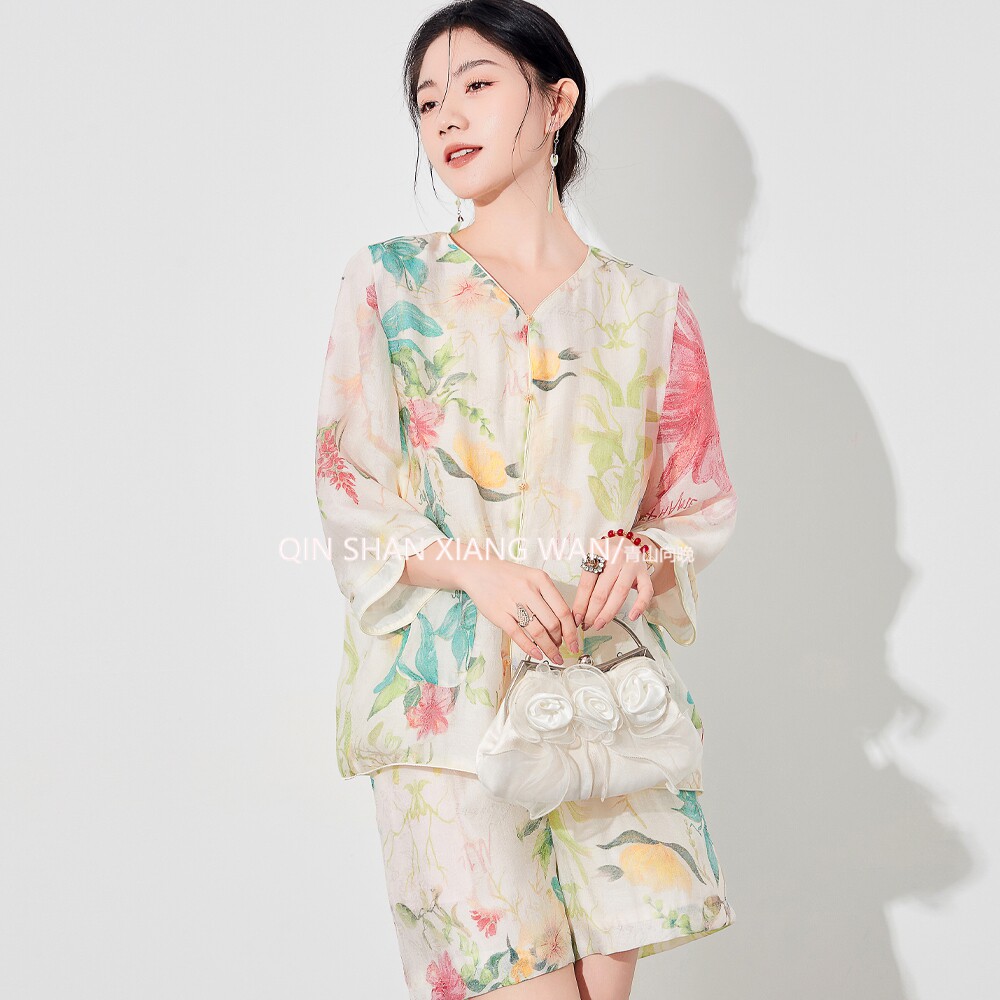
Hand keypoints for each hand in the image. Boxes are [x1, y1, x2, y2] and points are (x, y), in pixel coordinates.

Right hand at [460, 557, 577, 663]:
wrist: (478, 569)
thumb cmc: (507, 575)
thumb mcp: (532, 577)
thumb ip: (547, 596)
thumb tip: (564, 622)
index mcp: (540, 579)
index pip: (563, 610)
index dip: (571, 631)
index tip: (575, 642)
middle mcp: (528, 590)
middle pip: (552, 623)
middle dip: (560, 641)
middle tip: (562, 648)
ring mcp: (513, 602)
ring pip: (538, 632)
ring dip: (548, 648)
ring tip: (553, 656)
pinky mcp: (499, 614)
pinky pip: (518, 635)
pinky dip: (530, 648)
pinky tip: (537, 654)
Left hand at [573, 534, 653, 630]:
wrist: (626, 542)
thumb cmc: (606, 554)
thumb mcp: (593, 558)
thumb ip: (587, 578)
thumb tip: (578, 610)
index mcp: (598, 550)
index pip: (587, 582)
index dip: (580, 603)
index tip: (576, 618)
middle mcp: (616, 556)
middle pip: (602, 590)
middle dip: (593, 612)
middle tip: (587, 625)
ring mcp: (632, 564)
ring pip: (620, 593)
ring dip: (609, 612)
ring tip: (600, 624)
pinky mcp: (645, 572)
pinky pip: (646, 591)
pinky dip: (640, 605)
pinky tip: (632, 616)